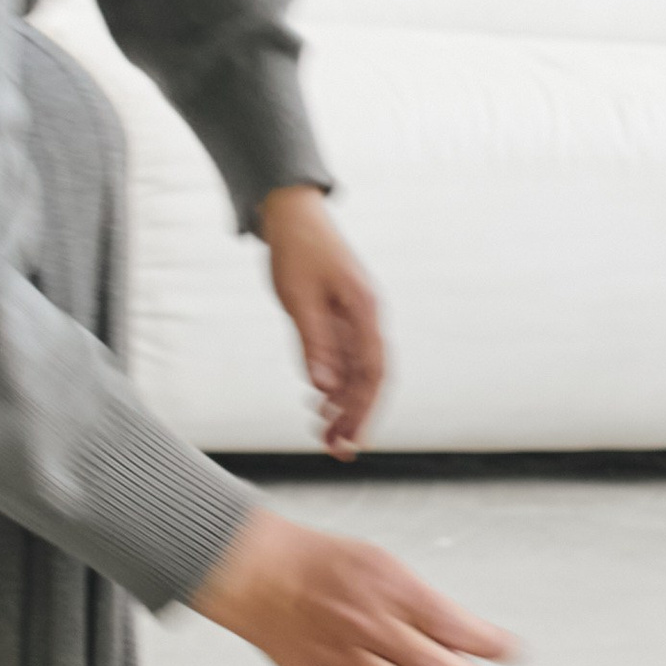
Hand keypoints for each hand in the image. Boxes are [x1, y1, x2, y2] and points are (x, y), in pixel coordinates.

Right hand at [192, 508, 519, 665]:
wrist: (261, 575)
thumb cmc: (320, 563)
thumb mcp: (382, 563)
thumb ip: (422, 601)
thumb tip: (464, 635)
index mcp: (394, 592)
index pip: (461, 629)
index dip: (495, 647)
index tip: (513, 653)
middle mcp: (375, 630)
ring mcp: (351, 662)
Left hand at [259, 185, 383, 458]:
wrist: (292, 214)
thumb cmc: (297, 251)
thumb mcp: (300, 299)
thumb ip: (314, 344)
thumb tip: (324, 389)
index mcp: (364, 311)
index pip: (372, 372)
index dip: (364, 410)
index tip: (352, 441)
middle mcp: (366, 317)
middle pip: (369, 378)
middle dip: (355, 417)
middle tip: (336, 451)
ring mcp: (355, 318)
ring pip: (355, 372)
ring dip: (342, 405)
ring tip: (324, 437)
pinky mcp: (340, 317)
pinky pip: (342, 358)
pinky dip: (332, 384)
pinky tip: (318, 405)